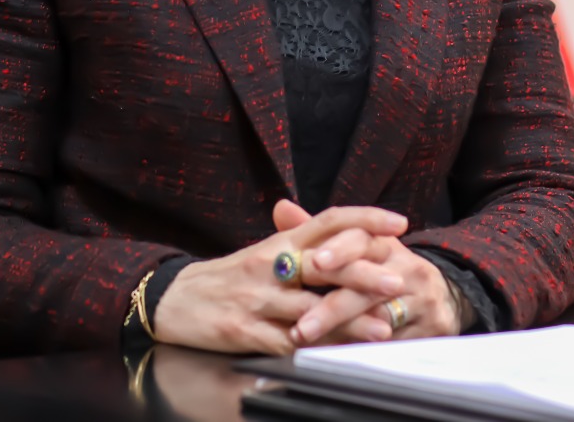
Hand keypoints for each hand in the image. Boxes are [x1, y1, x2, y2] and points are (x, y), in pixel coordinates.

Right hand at [152, 202, 408, 353]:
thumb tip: (357, 239)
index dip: (365, 218)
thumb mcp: (266, 252)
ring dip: (349, 320)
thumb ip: (306, 246)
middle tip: (397, 282)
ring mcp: (256, 298)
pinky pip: (285, 341)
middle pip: (323, 263)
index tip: (398, 223)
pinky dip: (313, 348)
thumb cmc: (229, 277)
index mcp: (280, 240)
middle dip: (364, 273)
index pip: (329, 219)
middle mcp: (270, 264)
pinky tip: (336, 354)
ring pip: (310, 308)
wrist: (175, 298)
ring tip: (382, 328)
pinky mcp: (243, 330)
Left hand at [272, 203, 465, 346]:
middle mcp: (408, 268)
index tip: (316, 261)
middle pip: (369, 287)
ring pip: (380, 320)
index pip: (363, 239)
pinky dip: (366, 352)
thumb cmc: (385, 270)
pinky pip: (395, 345)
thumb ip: (319, 233)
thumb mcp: (359, 247)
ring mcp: (423, 300)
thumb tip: (281, 208)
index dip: (340, 249)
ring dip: (345, 336)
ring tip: (316, 350)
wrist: (439, 297)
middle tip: (302, 326)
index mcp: (386, 245)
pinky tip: (341, 360)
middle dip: (333, 308)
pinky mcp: (432, 328)